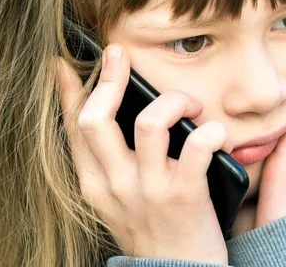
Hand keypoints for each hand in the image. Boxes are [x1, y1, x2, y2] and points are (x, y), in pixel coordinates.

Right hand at [55, 44, 231, 263]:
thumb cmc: (156, 229)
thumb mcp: (122, 200)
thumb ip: (116, 164)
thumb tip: (125, 118)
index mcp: (97, 184)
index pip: (74, 130)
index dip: (68, 92)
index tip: (66, 64)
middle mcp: (116, 184)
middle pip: (97, 119)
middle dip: (109, 78)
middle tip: (122, 55)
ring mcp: (149, 189)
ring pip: (150, 123)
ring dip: (176, 101)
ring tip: (193, 107)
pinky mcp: (185, 195)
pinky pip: (198, 145)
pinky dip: (213, 131)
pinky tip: (220, 135)